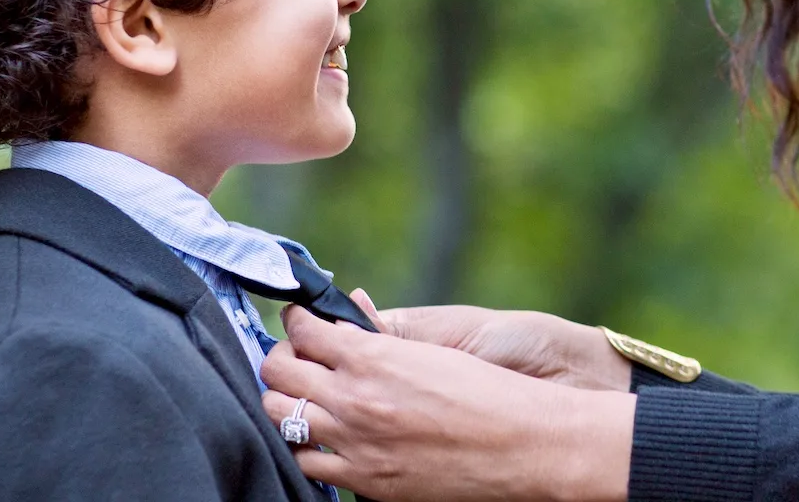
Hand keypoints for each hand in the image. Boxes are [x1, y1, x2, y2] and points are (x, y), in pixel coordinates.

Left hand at [261, 307, 634, 501]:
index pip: (303, 329)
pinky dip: (309, 448)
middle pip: (277, 372)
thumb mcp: (432, 350)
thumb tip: (353, 317)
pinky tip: (326, 438)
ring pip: (280, 418)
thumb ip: (382, 337)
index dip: (296, 320)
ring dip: (288, 402)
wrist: (520, 445)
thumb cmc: (487, 392)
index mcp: (372, 357)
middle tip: (297, 357)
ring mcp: (355, 443)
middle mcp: (354, 399)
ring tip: (307, 398)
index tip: (300, 320)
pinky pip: (307, 464)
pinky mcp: (365, 481)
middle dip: (282, 358)